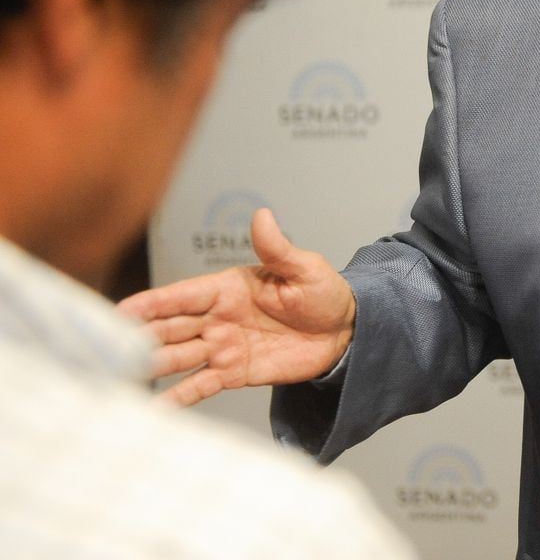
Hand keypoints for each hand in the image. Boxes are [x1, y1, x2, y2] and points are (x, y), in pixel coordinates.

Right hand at [118, 209, 355, 406]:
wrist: (345, 333)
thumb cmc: (324, 293)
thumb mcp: (305, 269)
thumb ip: (279, 249)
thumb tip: (263, 216)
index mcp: (228, 288)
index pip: (182, 295)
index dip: (152, 303)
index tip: (121, 310)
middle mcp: (217, 318)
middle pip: (170, 328)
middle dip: (139, 337)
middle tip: (108, 350)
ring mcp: (222, 346)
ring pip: (177, 357)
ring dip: (151, 366)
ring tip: (120, 379)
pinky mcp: (233, 373)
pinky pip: (199, 386)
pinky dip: (176, 398)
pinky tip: (151, 410)